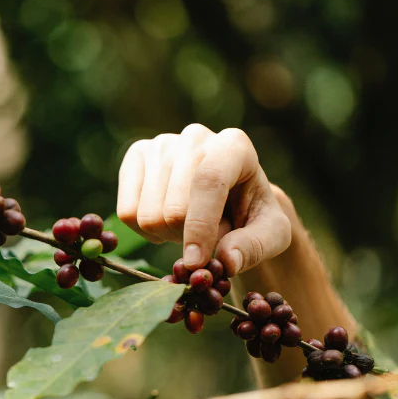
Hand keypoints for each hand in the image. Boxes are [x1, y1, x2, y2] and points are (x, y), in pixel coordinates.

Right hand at [116, 124, 291, 275]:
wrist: (230, 198)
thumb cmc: (252, 214)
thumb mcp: (271, 234)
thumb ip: (255, 247)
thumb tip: (226, 260)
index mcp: (234, 146)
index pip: (209, 181)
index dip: (200, 226)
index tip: (197, 262)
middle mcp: (195, 137)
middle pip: (174, 208)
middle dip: (189, 238)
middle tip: (208, 236)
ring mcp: (161, 143)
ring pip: (147, 214)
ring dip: (168, 236)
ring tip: (190, 225)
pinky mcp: (136, 155)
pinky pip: (126, 212)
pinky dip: (145, 231)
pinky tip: (166, 220)